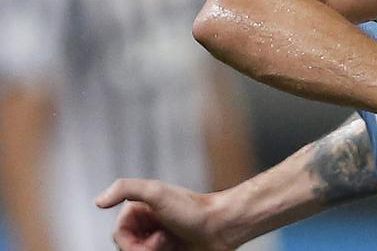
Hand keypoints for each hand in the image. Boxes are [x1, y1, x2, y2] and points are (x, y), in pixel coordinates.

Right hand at [95, 179, 234, 250]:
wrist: (223, 226)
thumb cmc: (193, 210)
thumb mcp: (157, 193)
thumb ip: (126, 188)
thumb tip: (98, 202)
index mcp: (141, 208)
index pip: (118, 234)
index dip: (131, 242)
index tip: (155, 236)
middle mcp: (148, 222)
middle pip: (128, 247)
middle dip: (145, 248)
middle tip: (167, 240)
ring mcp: (159, 237)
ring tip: (174, 244)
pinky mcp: (170, 250)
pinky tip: (178, 248)